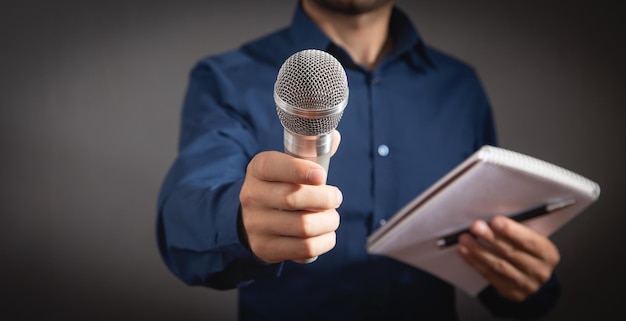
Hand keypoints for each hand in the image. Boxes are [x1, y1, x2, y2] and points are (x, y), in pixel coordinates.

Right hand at [239, 131, 341, 263]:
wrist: (253, 218)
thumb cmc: (282, 185)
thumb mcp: (288, 163)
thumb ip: (312, 150)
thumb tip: (335, 138)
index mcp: (258, 168)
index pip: (274, 166)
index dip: (300, 171)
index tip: (322, 176)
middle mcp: (252, 195)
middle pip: (293, 198)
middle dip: (325, 198)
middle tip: (336, 197)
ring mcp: (256, 224)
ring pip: (303, 226)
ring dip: (328, 221)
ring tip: (332, 217)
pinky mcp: (266, 248)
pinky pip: (305, 248)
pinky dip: (324, 242)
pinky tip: (326, 234)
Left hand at [457, 216, 560, 301]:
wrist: (531, 276)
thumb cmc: (526, 250)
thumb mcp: (529, 238)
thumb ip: (516, 230)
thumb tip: (491, 220)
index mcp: (548, 253)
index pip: (529, 241)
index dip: (511, 231)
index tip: (495, 221)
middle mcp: (540, 271)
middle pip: (511, 253)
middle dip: (490, 238)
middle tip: (475, 227)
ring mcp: (526, 284)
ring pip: (498, 265)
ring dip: (478, 251)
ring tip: (465, 239)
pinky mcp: (512, 293)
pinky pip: (490, 276)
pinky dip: (475, 263)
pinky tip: (465, 252)